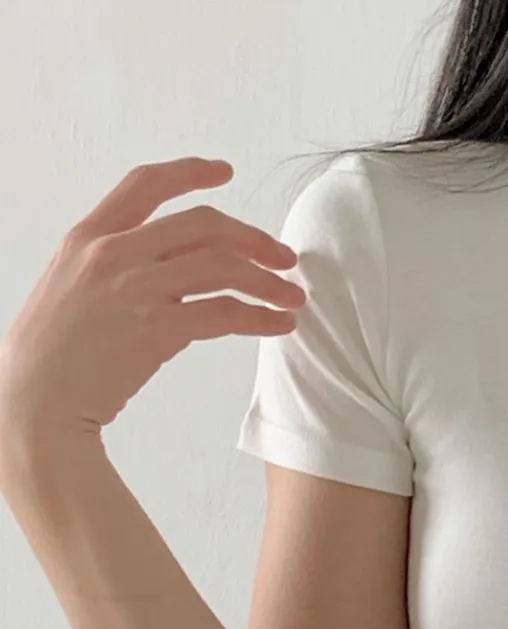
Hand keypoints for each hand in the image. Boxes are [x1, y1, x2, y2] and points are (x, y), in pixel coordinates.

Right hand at [0, 156, 304, 458]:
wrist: (36, 399)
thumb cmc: (52, 356)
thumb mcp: (71, 287)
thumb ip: (114, 268)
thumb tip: (166, 272)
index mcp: (87, 236)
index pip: (145, 184)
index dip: (190, 173)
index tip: (225, 173)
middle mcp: (112, 252)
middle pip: (202, 224)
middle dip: (253, 238)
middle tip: (283, 257)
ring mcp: (135, 288)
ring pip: (222, 265)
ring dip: (267, 280)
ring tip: (292, 296)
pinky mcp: (157, 328)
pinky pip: (225, 312)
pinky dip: (260, 317)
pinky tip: (279, 324)